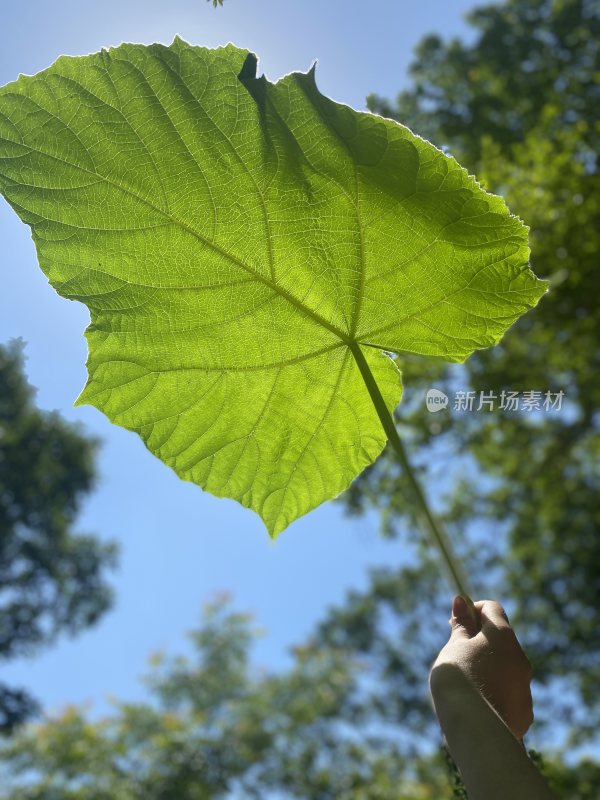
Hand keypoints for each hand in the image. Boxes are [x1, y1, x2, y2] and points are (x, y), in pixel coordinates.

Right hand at [430, 597, 533, 739]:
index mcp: (502, 636)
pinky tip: (477, 705)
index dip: (473, 610)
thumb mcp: (454, 647)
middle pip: (500, 639)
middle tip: (456, 654)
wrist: (476, 732)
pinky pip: (509, 693)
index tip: (457, 623)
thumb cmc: (459, 680)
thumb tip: (462, 601)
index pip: (492, 608)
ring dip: (488, 668)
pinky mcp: (524, 711)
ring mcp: (525, 685)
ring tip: (464, 686)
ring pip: (505, 668)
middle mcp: (519, 657)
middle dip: (479, 642)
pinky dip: (495, 693)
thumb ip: (461, 625)